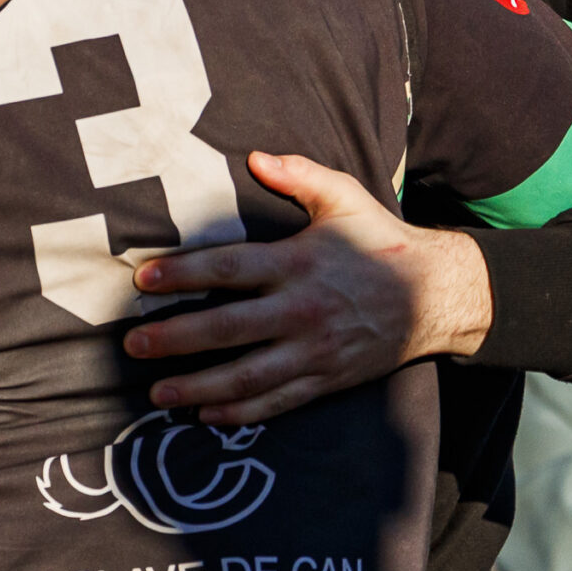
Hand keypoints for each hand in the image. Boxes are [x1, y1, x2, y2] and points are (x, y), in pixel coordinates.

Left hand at [119, 152, 491, 425]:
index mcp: (299, 263)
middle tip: (132, 346)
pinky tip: (206, 414)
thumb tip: (254, 156)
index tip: (142, 279)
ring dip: (198, 386)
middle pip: (227, 328)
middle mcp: (303, 310)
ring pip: (247, 375)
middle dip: (175, 339)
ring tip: (157, 393)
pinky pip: (278, 402)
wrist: (439, 295)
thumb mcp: (345, 198)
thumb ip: (299, 175)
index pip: (229, 269)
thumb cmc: (382, 241)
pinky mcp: (328, 379)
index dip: (183, 274)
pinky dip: (241, 412)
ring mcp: (315, 350)